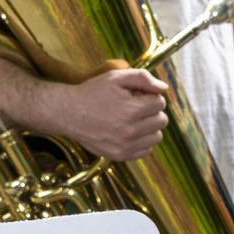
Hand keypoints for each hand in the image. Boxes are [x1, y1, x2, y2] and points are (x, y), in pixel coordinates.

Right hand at [37, 65, 171, 162]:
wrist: (69, 113)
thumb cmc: (93, 93)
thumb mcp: (115, 77)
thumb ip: (142, 78)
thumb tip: (163, 88)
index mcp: (132, 109)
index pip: (160, 102)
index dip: (149, 95)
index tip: (136, 95)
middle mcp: (131, 131)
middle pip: (161, 120)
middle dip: (151, 111)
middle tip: (135, 106)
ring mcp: (125, 146)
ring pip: (157, 136)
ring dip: (149, 127)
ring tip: (132, 119)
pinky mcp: (120, 156)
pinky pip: (146, 150)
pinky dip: (141, 141)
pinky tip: (129, 132)